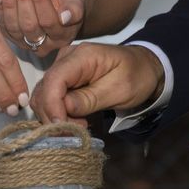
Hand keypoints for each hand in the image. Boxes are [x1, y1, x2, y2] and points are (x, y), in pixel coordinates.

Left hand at [0, 0, 84, 57]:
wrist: (57, 5)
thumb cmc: (66, 1)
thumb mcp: (76, 1)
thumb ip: (74, 10)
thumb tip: (65, 18)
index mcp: (62, 38)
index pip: (49, 21)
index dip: (41, 1)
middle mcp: (44, 46)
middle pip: (30, 26)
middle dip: (24, 0)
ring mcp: (27, 45)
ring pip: (15, 28)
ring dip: (9, 5)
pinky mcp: (13, 39)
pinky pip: (4, 27)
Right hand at [30, 43, 164, 124]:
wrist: (144, 67)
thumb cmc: (137, 76)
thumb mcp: (119, 90)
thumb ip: (90, 99)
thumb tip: (63, 109)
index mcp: (81, 56)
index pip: (54, 80)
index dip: (53, 106)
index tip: (64, 128)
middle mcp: (65, 59)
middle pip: (44, 90)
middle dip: (53, 116)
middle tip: (75, 132)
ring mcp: (62, 68)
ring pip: (43, 97)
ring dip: (54, 117)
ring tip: (77, 127)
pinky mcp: (63, 80)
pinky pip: (50, 99)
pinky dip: (57, 114)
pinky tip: (74, 121)